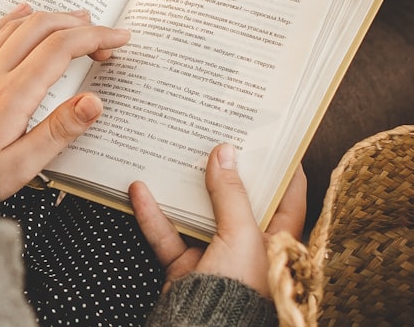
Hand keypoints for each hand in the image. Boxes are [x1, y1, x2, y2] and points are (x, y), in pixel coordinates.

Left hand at [0, 4, 130, 200]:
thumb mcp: (22, 165)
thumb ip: (59, 131)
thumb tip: (94, 102)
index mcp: (14, 95)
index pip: (61, 50)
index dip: (95, 38)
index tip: (119, 38)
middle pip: (41, 29)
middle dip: (77, 24)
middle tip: (104, 33)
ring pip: (15, 28)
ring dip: (49, 17)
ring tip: (75, 18)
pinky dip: (10, 18)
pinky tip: (21, 12)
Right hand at [130, 143, 306, 296]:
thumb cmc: (240, 288)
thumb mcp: (242, 233)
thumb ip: (231, 193)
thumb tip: (225, 154)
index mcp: (277, 239)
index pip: (287, 195)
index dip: (281, 166)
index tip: (270, 138)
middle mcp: (248, 246)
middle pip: (237, 200)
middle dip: (224, 171)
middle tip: (216, 137)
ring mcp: (215, 255)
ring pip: (197, 214)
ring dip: (181, 189)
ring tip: (172, 157)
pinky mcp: (185, 266)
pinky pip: (167, 234)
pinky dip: (152, 214)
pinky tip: (139, 190)